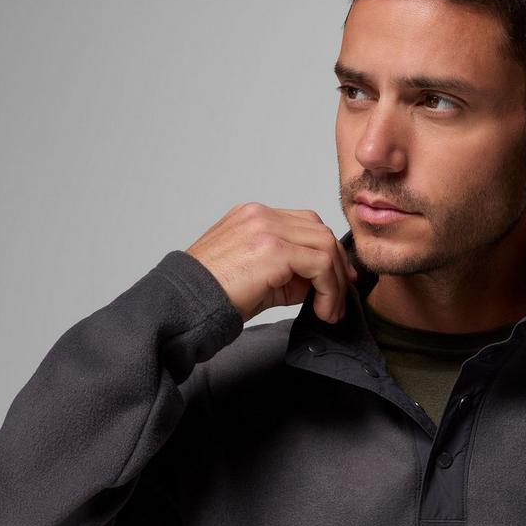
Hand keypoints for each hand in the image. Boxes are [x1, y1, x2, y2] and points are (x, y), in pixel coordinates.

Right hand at [185, 202, 357, 323]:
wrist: (186, 304)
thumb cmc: (214, 295)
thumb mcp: (258, 277)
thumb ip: (290, 271)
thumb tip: (321, 283)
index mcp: (255, 216)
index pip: (307, 224)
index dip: (328, 253)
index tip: (339, 280)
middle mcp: (262, 215)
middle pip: (320, 231)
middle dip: (337, 268)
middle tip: (340, 300)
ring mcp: (267, 227)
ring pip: (325, 246)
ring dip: (335, 283)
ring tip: (330, 311)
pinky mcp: (273, 248)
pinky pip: (320, 264)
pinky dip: (329, 289)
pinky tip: (323, 310)